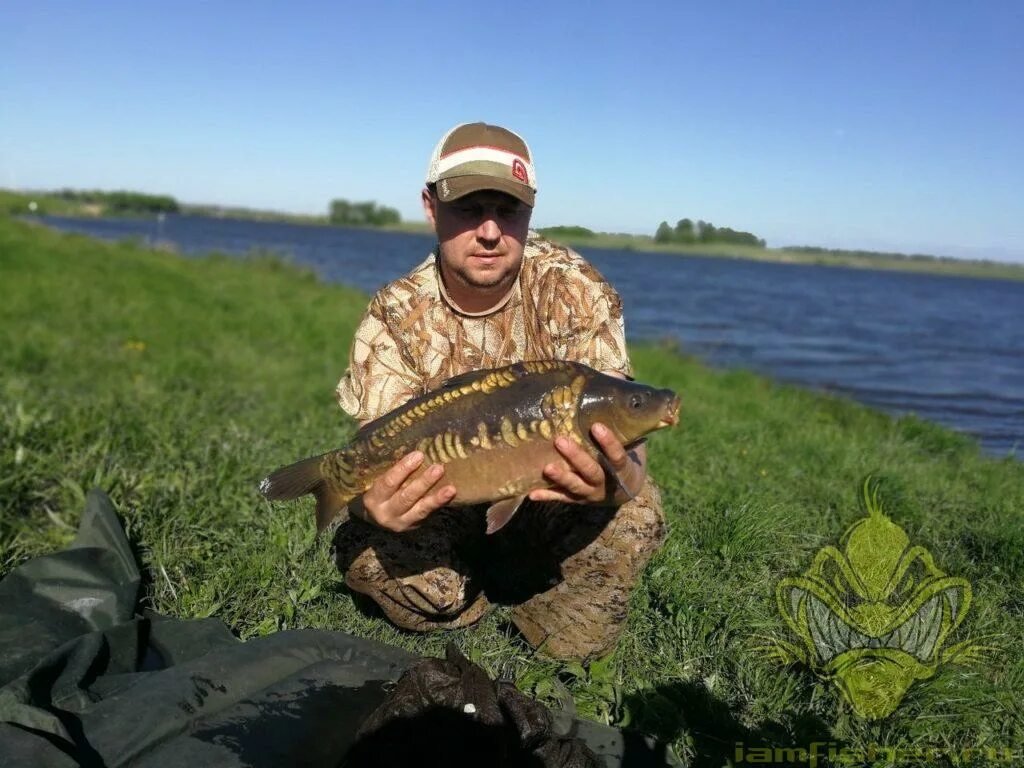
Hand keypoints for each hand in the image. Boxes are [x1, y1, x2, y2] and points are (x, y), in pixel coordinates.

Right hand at [353, 451, 455, 531]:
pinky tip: (451, 493)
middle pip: (405, 497)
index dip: (402, 470)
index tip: (417, 455)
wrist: (373, 514)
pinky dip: (440, 504)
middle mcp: (384, 512)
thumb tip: (366, 418)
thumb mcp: (368, 468)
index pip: (387, 483)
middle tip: (438, 467)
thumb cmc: (372, 482)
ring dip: (435, 496)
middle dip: (422, 483)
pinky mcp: (413, 525)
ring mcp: (400, 522)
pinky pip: (428, 514)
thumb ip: (369, 446)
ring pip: (419, 509)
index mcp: (371, 496)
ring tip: (449, 486)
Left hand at [527, 423, 644, 505]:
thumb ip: (623, 416)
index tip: (597, 426)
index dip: (609, 443)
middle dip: (576, 458)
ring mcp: (591, 493)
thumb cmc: (623, 454)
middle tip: (560, 441)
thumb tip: (620, 377)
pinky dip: (548, 496)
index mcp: (622, 468)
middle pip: (592, 471)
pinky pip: (562, 498)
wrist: (623, 489)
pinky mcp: (577, 499)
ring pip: (576, 487)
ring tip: (547, 467)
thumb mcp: (630, 440)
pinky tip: (532, 493)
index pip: (618, 456)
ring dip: (561, 478)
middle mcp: (606, 483)